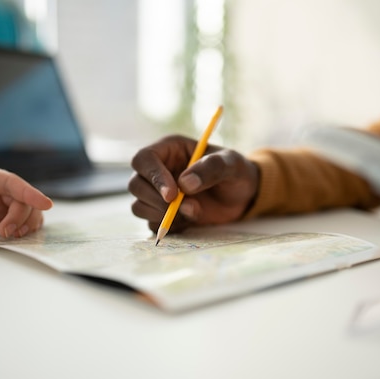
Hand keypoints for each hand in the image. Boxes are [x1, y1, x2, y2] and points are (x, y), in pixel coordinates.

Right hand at [129, 135, 258, 232]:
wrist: (243, 196)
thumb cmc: (236, 173)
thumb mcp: (231, 164)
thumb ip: (211, 168)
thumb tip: (185, 183)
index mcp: (169, 150)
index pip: (144, 159)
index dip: (153, 176)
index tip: (172, 194)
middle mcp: (159, 170)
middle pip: (136, 185)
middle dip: (158, 201)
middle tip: (189, 207)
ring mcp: (158, 193)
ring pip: (139, 206)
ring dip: (163, 215)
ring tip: (194, 212)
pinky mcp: (162, 213)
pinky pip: (151, 223)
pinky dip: (168, 226)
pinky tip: (189, 220)